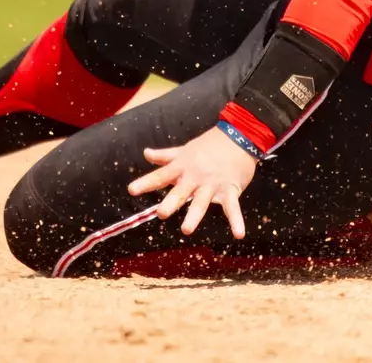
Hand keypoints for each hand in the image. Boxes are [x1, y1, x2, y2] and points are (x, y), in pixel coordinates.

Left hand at [128, 126, 257, 238]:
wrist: (239, 136)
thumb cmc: (209, 144)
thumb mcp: (185, 150)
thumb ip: (165, 156)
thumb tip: (145, 153)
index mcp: (182, 167)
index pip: (161, 176)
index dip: (146, 183)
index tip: (131, 190)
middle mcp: (195, 177)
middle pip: (181, 192)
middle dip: (171, 202)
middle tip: (161, 213)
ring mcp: (212, 184)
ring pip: (202, 202)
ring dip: (195, 215)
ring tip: (186, 230)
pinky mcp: (230, 189)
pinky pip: (232, 207)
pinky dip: (236, 220)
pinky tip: (238, 234)